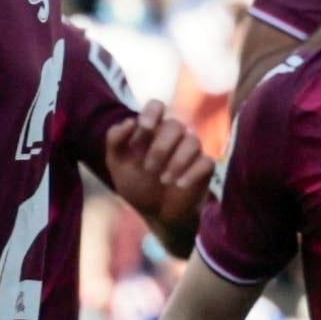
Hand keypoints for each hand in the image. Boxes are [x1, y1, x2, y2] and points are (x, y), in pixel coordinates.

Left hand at [105, 107, 214, 242]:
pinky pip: (205, 161)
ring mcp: (190, 150)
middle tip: (149, 168)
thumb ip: (114, 141)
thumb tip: (129, 122)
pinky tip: (180, 185)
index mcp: (151, 130)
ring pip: (193, 141)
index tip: (145, 127)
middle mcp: (173, 135)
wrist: (155, 213)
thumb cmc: (136, 184)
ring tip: (164, 180)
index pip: (156, 106)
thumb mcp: (117, 165)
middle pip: (175, 125)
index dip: (152, 113)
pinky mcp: (204, 166)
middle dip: (161, 147)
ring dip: (177, 161)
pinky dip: (192, 173)